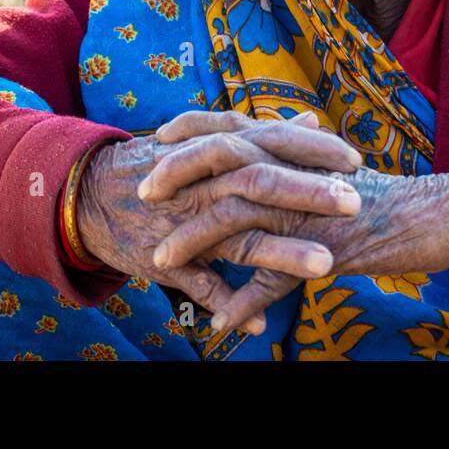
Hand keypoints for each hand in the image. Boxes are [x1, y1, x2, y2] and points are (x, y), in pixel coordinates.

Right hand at [75, 109, 363, 333]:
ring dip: (282, 251)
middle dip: (309, 192)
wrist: (90, 194)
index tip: (357, 162)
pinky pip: (200, 284)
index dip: (315, 151)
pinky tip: (260, 326)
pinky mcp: (166, 259)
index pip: (273, 142)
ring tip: (325, 264)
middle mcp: (205, 181)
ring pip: (237, 236)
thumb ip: (264, 134)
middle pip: (262, 182)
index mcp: (219, 150)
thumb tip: (313, 121)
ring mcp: (185, 221)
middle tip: (354, 203)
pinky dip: (228, 304)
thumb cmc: (164, 166)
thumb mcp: (209, 141)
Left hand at [147, 136, 448, 333]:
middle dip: (177, 172)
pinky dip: (244, 300)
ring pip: (239, 216)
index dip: (193, 128)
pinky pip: (276, 276)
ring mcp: (309, 208)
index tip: (159, 139)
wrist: (437, 213)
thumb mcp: (330, 176)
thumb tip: (268, 162)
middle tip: (144, 192)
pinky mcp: (324, 248)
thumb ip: (295, 168)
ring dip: (195, 240)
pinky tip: (218, 321)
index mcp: (296, 149)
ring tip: (161, 262)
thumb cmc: (383, 197)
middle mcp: (297, 171)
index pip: (234, 124)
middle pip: (224, 157)